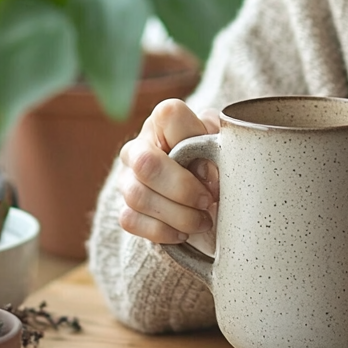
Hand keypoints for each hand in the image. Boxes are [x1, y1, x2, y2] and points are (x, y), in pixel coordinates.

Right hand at [117, 99, 220, 250]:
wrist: (201, 192)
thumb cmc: (214, 159)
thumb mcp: (223, 145)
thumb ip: (219, 146)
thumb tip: (207, 170)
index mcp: (164, 121)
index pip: (170, 115)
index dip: (192, 139)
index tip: (212, 166)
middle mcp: (138, 146)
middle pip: (146, 163)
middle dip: (183, 188)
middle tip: (208, 200)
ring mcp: (127, 178)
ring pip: (138, 197)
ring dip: (178, 215)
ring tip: (203, 221)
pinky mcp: (124, 207)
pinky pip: (131, 221)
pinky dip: (162, 231)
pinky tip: (183, 233)